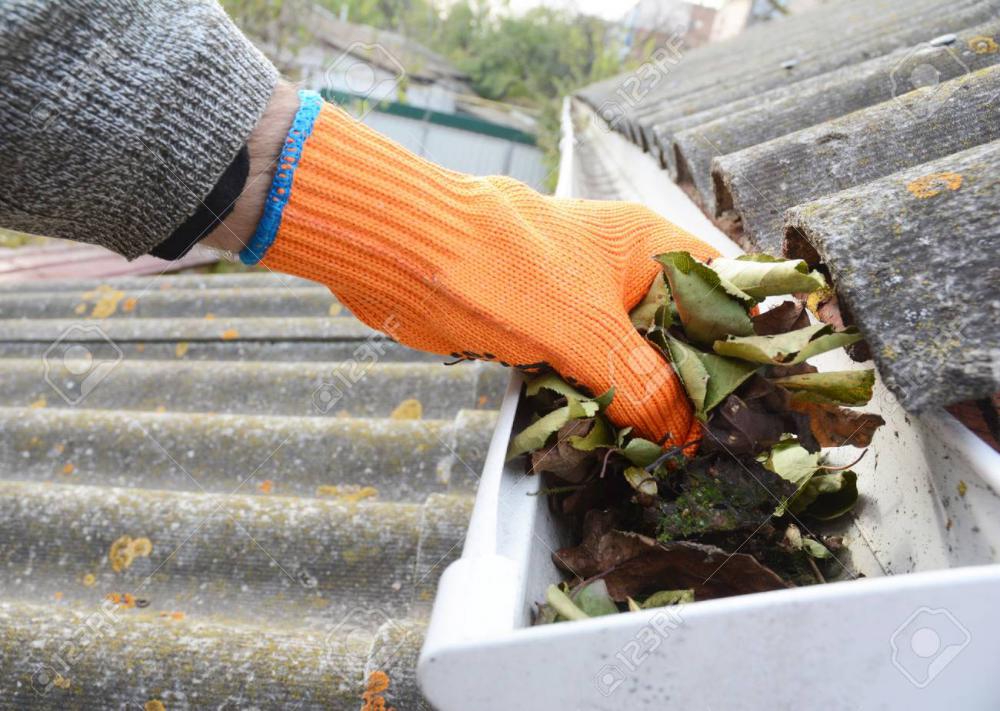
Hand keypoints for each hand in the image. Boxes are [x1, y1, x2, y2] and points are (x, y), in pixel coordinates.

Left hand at [225, 91, 718, 445]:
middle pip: (681, 335)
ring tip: (673, 455)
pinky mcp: (549, 332)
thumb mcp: (585, 330)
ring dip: (647, 404)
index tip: (760, 401)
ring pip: (635, 360)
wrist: (406, 255)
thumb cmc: (498, 266)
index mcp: (651, 247)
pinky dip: (602, 405)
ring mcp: (586, 304)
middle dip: (695, 388)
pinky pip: (591, 374)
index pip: (726, 292)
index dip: (747, 344)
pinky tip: (618, 442)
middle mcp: (625, 273)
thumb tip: (683, 437)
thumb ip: (640, 383)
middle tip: (716, 445)